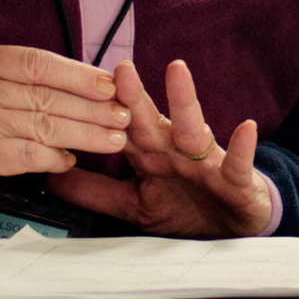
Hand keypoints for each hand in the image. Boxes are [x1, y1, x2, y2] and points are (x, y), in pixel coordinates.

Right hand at [0, 45, 129, 213]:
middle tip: (122, 114)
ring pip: (41, 123)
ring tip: (112, 139)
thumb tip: (86, 84)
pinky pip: (27, 154)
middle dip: (91, 106)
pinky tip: (70, 160)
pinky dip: (53, 158)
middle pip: (43, 94)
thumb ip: (19, 82)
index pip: (35, 62)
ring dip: (84, 134)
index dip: (76, 73)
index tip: (108, 84)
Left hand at [49, 59, 271, 236]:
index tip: (76, 91)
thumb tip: (53, 177)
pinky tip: (245, 129)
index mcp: (150, 155)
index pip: (121, 128)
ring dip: (185, 101)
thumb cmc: (186, 209)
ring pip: (194, 130)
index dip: (100, 112)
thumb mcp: (134, 205)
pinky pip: (239, 163)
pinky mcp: (236, 180)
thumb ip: (96, 191)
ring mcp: (206, 163)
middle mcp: (176, 151)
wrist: (235, 229)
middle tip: (119, 70)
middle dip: (135, 96)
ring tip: (177, 72)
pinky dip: (243, 148)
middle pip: (152, 120)